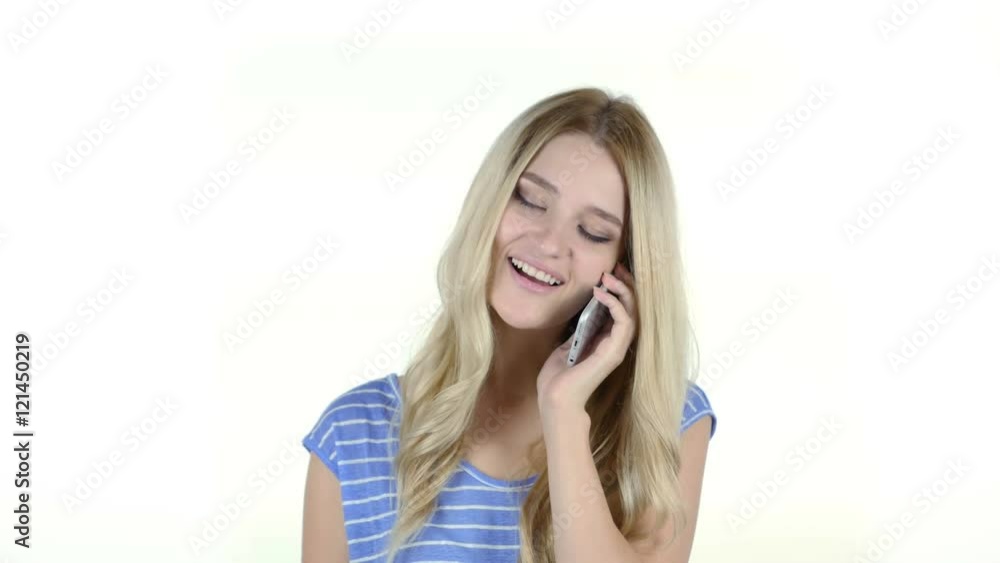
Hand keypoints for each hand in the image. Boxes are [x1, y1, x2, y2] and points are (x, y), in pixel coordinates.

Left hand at [536, 262, 636, 417]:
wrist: (555, 399)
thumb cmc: (558, 377)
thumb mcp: (568, 345)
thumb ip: (579, 330)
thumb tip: (581, 311)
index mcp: (605, 341)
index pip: (621, 310)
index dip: (619, 289)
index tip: (609, 272)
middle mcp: (615, 344)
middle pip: (631, 308)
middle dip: (625, 284)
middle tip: (615, 267)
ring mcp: (616, 348)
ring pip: (632, 312)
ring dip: (622, 291)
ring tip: (608, 276)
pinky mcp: (613, 352)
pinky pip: (623, 322)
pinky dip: (614, 304)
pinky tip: (600, 292)